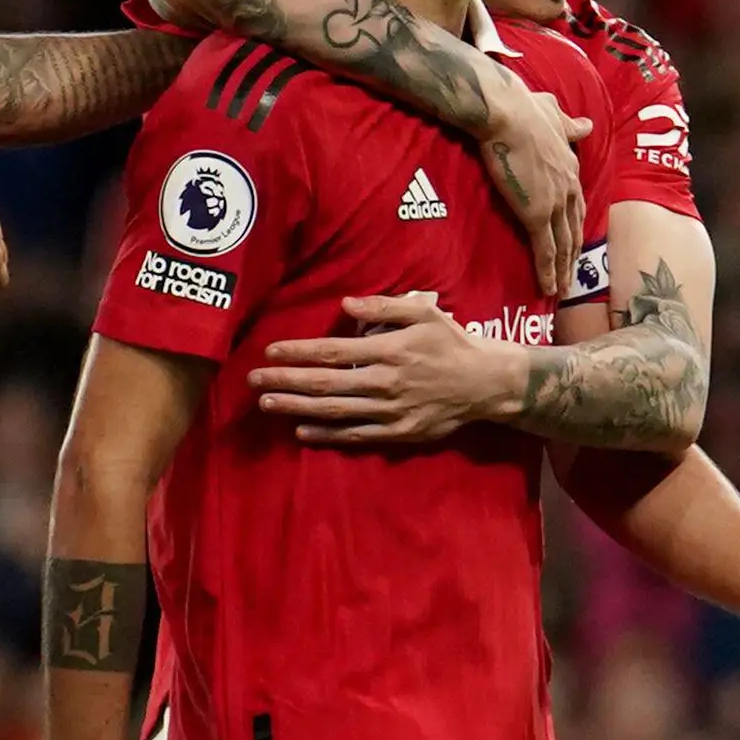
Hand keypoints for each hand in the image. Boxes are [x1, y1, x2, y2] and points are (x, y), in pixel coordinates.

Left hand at [250, 292, 515, 445]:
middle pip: (325, 384)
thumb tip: (347, 304)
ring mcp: (390, 412)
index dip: (299, 353)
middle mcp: (385, 383)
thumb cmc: (451, 342)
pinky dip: (327, 434)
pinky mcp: (398, 433)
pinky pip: (356, 435)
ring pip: (335, 412)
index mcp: (389, 351)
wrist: (486, 384)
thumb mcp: (424, 313)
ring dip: (297, 408)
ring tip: (267, 404)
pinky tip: (302, 430)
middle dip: (286, 382)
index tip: (271, 352)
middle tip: (254, 381)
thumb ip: (384, 307)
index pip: (332, 352)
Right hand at [473, 70, 589, 301]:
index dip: (575, 225)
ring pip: (564, 245)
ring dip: (564, 271)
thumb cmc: (522, 108)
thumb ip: (568, 123)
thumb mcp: (552, 112)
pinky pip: (545, 250)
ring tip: (563, 291)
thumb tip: (585, 124)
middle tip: (573, 278)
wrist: (506, 113)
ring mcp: (555, 203)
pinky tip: (550, 289)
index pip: (577, 204)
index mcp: (570, 166)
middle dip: (574, 256)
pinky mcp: (536, 215)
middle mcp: (569, 187)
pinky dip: (548, 271)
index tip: (575, 242)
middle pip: (574, 230)